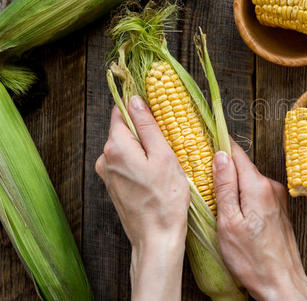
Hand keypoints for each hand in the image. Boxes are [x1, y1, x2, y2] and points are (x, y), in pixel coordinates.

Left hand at [96, 96, 189, 300]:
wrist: (156, 238)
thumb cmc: (165, 198)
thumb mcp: (164, 156)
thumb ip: (148, 125)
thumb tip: (135, 100)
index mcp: (116, 146)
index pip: (121, 112)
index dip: (140, 109)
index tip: (158, 114)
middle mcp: (105, 158)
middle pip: (125, 130)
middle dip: (145, 132)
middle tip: (169, 144)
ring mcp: (107, 174)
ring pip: (127, 148)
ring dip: (145, 150)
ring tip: (166, 163)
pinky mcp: (114, 186)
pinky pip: (127, 164)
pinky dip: (142, 164)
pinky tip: (158, 176)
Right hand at [213, 141, 306, 300]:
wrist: (282, 283)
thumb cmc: (252, 259)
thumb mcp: (229, 222)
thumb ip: (225, 187)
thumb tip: (221, 156)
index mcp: (258, 186)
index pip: (237, 153)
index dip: (219, 144)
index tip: (204, 137)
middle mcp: (271, 187)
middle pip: (243, 167)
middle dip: (224, 167)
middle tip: (202, 173)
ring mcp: (278, 198)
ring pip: (249, 181)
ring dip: (233, 185)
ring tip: (215, 197)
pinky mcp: (279, 210)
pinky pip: (257, 194)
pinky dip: (243, 197)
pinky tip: (233, 212)